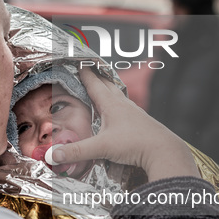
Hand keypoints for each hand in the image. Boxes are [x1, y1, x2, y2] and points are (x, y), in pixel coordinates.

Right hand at [52, 68, 198, 180]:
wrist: (165, 151)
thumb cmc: (134, 145)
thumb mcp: (102, 148)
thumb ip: (77, 151)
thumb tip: (53, 155)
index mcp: (112, 105)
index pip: (94, 84)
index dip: (85, 74)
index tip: (79, 63)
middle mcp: (124, 105)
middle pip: (107, 85)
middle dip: (97, 77)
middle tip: (89, 70)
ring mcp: (135, 113)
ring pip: (118, 95)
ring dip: (109, 89)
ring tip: (103, 88)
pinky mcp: (142, 122)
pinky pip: (127, 108)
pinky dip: (119, 104)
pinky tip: (120, 112)